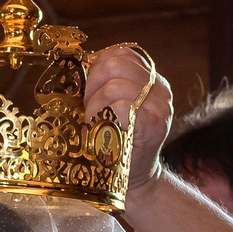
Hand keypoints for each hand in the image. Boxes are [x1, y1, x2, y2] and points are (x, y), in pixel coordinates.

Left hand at [84, 44, 173, 195]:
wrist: (136, 178)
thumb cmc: (117, 142)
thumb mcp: (109, 108)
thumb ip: (98, 86)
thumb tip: (73, 71)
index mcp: (150, 78)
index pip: (121, 52)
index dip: (96, 66)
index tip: (88, 89)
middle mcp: (159, 87)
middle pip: (115, 63)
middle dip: (92, 84)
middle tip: (87, 108)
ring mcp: (159, 105)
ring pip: (115, 85)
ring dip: (94, 104)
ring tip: (94, 122)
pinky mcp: (154, 124)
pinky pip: (122, 106)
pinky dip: (104, 117)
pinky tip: (102, 130)